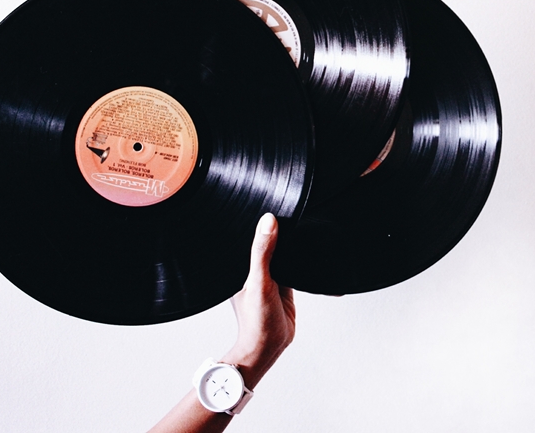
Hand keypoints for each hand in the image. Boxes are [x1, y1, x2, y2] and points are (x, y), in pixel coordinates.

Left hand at [221, 213, 294, 388]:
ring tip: (299, 217)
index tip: (268, 196)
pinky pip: (291, 262)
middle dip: (274, 226)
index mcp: (236, 262)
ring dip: (288, 240)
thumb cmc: (256, 320)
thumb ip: (263, 253)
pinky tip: (307, 245)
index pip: (246, 232)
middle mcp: (250, 265)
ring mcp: (267, 273)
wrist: (270, 347)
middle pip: (264, 238)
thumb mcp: (259, 282)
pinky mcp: (282, 281)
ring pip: (279, 249)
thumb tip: (268, 221)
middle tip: (288, 202)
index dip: (255, 216)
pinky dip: (298, 256)